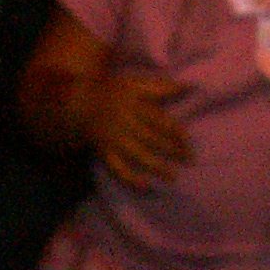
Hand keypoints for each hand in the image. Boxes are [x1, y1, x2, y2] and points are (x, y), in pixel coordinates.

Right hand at [83, 68, 191, 189]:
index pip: (161, 121)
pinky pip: (116, 167)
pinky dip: (129, 178)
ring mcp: (114, 138)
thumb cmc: (114, 91)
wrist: (80, 102)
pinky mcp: (104, 151)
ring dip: (156, 167)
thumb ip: (161, 87)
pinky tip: (144, 186)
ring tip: (172, 176)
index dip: (177, 134)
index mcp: (135, 105)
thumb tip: (188, 86)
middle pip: (152, 139)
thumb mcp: (136, 83)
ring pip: (137, 155)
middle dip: (172, 151)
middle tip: (189, 161)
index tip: (189, 144)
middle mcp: (125, 122)